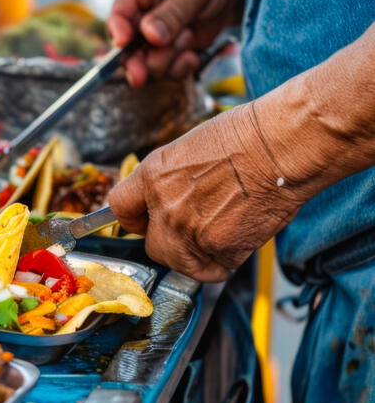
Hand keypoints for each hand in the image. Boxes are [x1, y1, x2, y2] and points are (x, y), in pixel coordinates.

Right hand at [108, 0, 255, 85]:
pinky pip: (168, 68)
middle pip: (128, 44)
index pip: (120, 10)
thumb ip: (172, 13)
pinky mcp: (174, 48)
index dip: (117, 28)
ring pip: (147, 60)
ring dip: (166, 59)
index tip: (122, 43)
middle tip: (139, 76)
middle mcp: (145, 12)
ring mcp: (158, 33)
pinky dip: (180, 66)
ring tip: (188, 40)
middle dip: (137, 60)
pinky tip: (193, 55)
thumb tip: (149, 35)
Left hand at [108, 104, 304, 281]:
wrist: (282, 146)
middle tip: (192, 231)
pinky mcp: (221, 249)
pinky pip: (217, 266)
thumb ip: (168, 181)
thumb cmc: (246, 137)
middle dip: (169, 244)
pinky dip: (229, 257)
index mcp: (153, 175)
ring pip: (184, 263)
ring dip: (199, 256)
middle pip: (153, 246)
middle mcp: (166, 206)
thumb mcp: (188, 149)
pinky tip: (241, 233)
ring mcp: (191, 231)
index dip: (133, 220)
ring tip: (220, 233)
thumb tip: (164, 200)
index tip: (142, 224)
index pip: (120, 209)